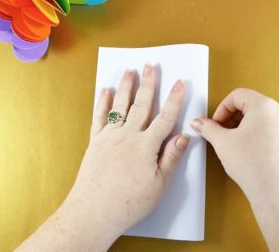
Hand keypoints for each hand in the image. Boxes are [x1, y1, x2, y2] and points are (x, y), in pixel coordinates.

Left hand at [18, 65, 189, 250]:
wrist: (93, 212)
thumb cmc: (128, 202)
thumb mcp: (159, 184)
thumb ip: (171, 158)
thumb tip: (184, 137)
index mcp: (146, 146)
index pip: (165, 117)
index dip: (175, 99)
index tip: (181, 83)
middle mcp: (127, 136)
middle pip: (142, 105)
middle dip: (149, 84)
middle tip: (152, 66)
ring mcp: (109, 137)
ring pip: (120, 106)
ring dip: (126, 87)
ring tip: (130, 71)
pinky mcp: (95, 143)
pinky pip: (99, 117)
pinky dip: (102, 103)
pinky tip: (105, 91)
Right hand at [190, 88, 278, 201]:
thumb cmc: (254, 166)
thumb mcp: (223, 143)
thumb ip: (208, 129)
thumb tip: (198, 123)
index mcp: (264, 105)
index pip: (237, 95)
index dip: (221, 108)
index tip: (214, 124)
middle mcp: (278, 112)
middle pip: (248, 104)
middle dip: (230, 118)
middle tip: (220, 135)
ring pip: (258, 118)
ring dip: (241, 128)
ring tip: (232, 146)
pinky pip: (267, 130)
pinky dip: (253, 136)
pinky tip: (246, 155)